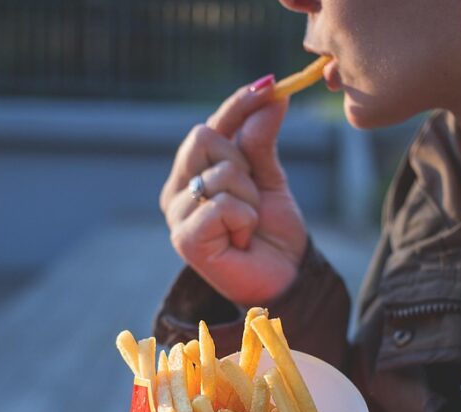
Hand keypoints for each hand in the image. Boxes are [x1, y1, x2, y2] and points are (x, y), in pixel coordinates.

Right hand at [159, 79, 308, 306]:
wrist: (284, 279)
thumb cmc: (272, 234)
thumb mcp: (270, 179)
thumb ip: (261, 140)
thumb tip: (271, 94)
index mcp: (192, 174)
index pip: (209, 126)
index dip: (237, 104)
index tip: (270, 84)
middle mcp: (177, 192)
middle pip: (203, 137)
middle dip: (243, 163)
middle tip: (253, 199)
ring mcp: (176, 216)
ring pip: (219, 172)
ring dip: (249, 199)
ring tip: (248, 226)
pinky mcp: (185, 240)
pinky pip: (222, 204)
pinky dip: (244, 219)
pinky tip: (242, 241)